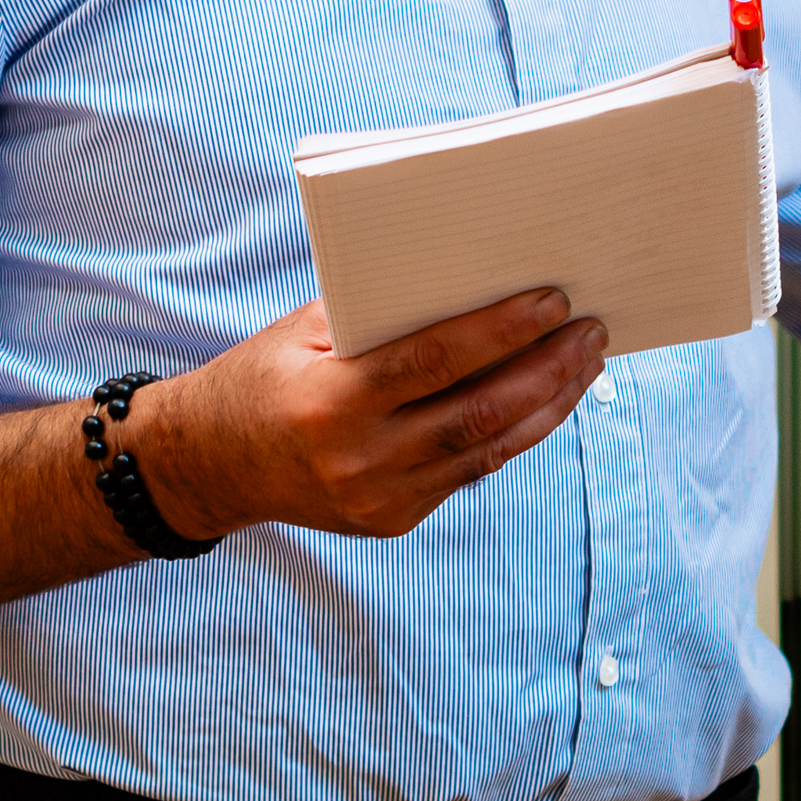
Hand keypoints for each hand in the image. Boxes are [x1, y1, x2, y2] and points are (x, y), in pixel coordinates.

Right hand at [117, 286, 610, 541]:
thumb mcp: (305, 331)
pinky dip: (512, 434)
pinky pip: (467, 474)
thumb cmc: (261, 376)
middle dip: (546, 370)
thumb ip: (379, 314)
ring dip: (546, 406)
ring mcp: (378, 499)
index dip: (500, 331)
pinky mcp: (391, 521)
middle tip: (591, 331)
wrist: (209, 466)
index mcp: (331, 400)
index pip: (434, 360)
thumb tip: (472, 279)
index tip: (553, 300)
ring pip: (486, 452)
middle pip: (477, 413)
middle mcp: (358, 459)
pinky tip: (544, 401)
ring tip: (585, 363)